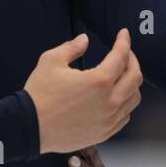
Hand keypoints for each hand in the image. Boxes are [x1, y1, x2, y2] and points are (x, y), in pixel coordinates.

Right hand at [23, 28, 142, 153]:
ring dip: (131, 83)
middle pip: (135, 77)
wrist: (30, 127)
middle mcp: (110, 101)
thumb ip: (71, 48)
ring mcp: (109, 119)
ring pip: (134, 98)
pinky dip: (124, 104)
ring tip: (121, 76)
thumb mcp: (51, 61)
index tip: (123, 34)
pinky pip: (124, 116)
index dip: (124, 41)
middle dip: (132, 60)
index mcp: (99, 81)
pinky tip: (115, 98)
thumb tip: (84, 40)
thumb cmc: (39, 94)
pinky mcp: (104, 133)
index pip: (122, 56)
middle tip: (125, 53)